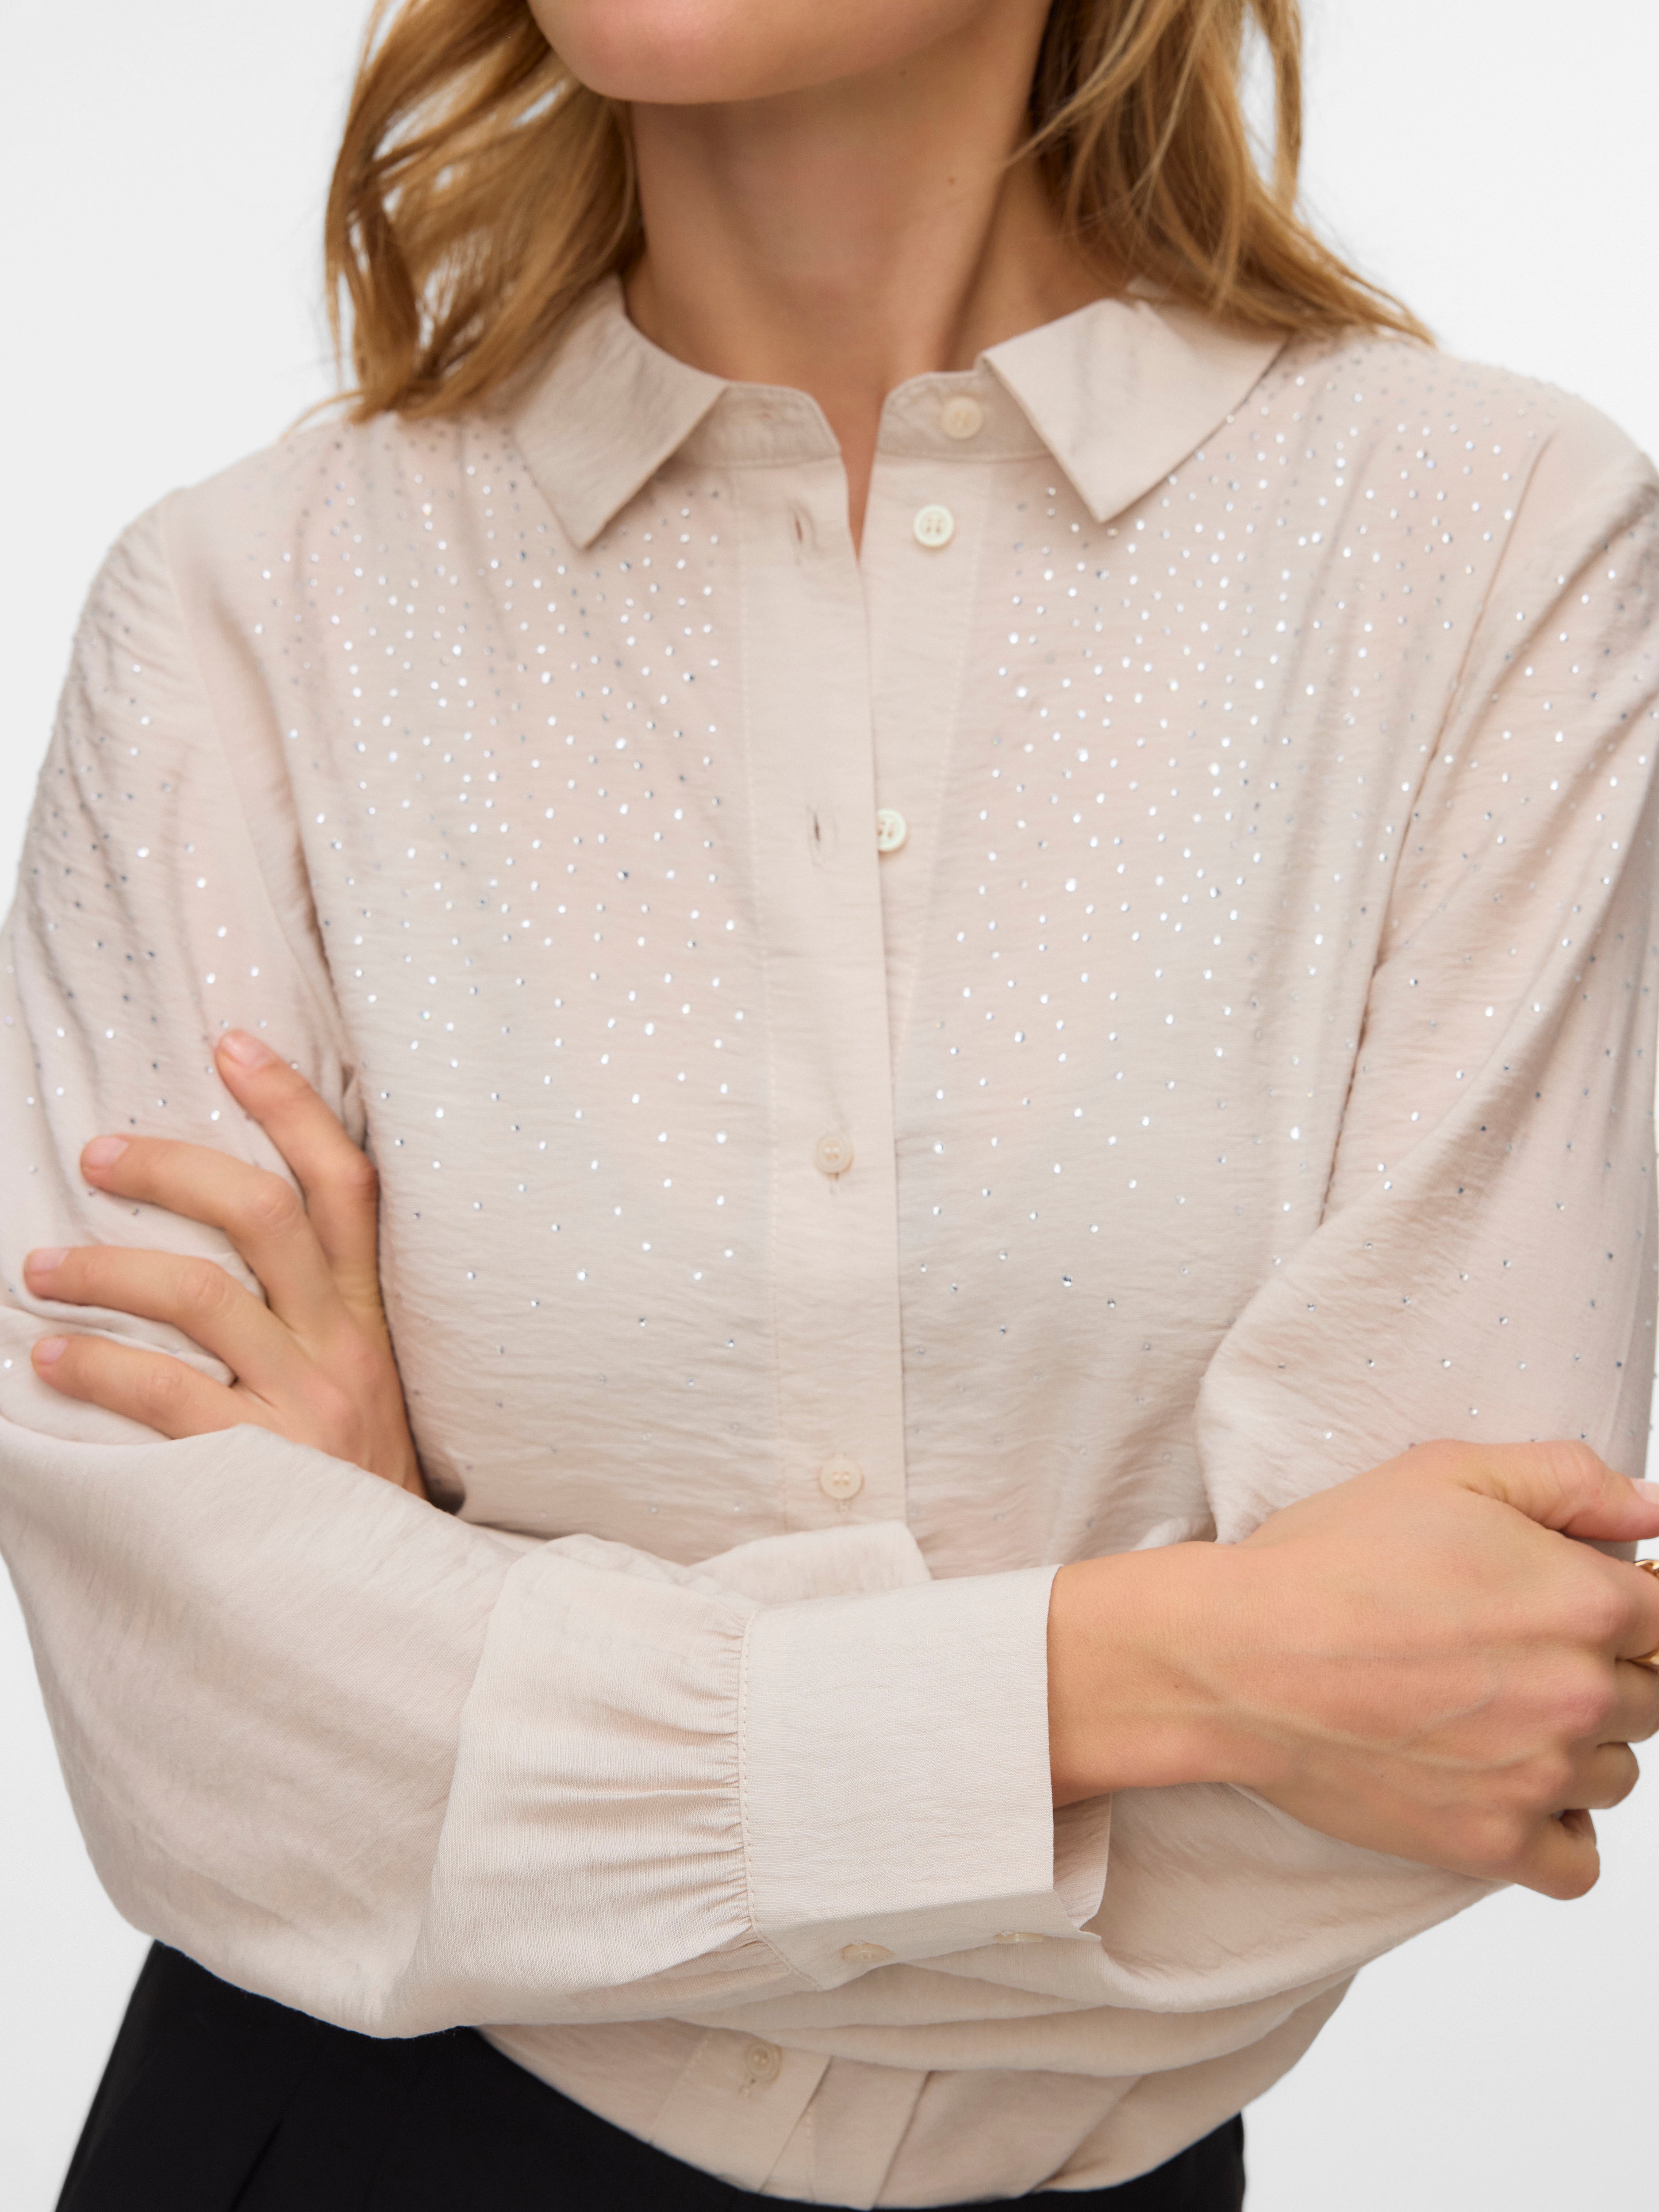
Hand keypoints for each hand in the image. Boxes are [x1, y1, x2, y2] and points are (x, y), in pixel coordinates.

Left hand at [25, 1030, 425, 1497]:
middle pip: (266, 1216)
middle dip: (174, 1168)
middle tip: (96, 1153)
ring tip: (39, 1266)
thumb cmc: (353, 1478)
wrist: (391, 1602)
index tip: (232, 1043)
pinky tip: (49, 1355)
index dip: (292, 1106)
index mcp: (369, 1314)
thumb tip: (222, 1232)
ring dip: (106, 1266)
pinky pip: (165, 1395)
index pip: (347, 1183)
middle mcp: (344, 1346)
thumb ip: (312, 1310)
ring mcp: (306, 1403)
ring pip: (202, 1295)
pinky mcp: (259, 1464)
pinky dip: (96, 1366)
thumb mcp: (361, 1378)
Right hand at [1047, 1440, 1658, 1898]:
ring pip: (1617, 1774)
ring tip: (1494, 1710)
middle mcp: (1580, 1696)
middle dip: (1600, 1669)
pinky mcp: (1491, 1843)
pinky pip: (1579, 1862)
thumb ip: (1570, 1479)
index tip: (1575, 1604)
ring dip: (1577, 1745)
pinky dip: (1558, 1829)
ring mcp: (1539, 1778)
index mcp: (1585, 1602)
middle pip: (1652, 1698)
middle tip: (1513, 1648)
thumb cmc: (1330, 1560)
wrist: (1239, 1658)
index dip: (1628, 1604)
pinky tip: (1510, 1785)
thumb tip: (1651, 1508)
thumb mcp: (1447, 1472)